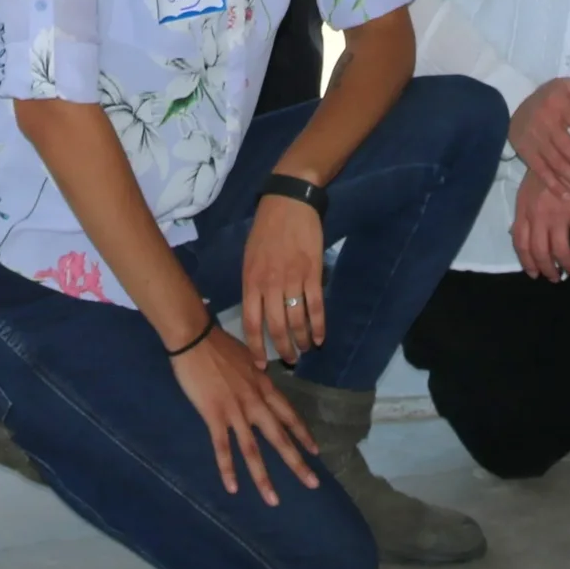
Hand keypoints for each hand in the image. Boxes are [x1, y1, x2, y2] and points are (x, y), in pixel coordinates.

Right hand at [169, 323, 319, 504]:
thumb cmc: (220, 345)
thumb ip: (257, 375)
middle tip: (313, 483)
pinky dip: (227, 468)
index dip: (303, 434)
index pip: (289, 415)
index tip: (315, 451)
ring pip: (253, 450)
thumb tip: (263, 379)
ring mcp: (236, 410)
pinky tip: (232, 488)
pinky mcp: (214, 415)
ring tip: (273, 499)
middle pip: (279, 437)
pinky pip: (222, 447)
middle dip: (297, 462)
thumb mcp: (249, 358)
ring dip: (264, 477)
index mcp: (264, 386)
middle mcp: (256, 401)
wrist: (196, 338)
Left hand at [241, 187, 326, 366]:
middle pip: (277, 327)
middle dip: (284, 349)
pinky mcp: (313, 273)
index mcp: (251, 282)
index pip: (251, 323)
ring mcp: (293, 279)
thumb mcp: (249, 259)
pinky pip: (316, 306)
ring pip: (298, 320)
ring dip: (303, 340)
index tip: (261, 364)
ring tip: (306, 350)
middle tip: (290, 361)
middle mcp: (271, 285)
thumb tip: (256, 312)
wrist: (288, 204)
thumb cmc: (265, 231)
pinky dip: (319, 325)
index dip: (256, 347)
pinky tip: (321, 337)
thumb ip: (252, 286)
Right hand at [509, 78, 569, 195]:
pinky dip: (554, 186)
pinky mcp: (526, 153)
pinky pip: (542, 172)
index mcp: (559, 104)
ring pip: (558, 164)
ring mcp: (535, 140)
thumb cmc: (547, 98)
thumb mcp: (565, 84)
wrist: (511, 106)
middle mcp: (547, 123)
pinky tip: (568, 196)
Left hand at [511, 171, 569, 281]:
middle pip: (540, 252)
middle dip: (548, 269)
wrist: (566, 153)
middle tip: (556, 278)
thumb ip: (522, 214)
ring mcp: (558, 214)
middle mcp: (538, 216)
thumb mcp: (526, 191)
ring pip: (561, 250)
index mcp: (524, 210)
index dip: (528, 262)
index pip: (521, 244)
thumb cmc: (545, 172)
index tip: (535, 273)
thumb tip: (517, 236)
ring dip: (568, 265)